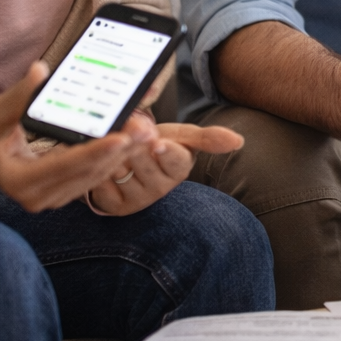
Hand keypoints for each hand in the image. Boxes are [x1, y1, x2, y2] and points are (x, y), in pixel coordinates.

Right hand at [0, 63, 144, 211]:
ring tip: (146, 129)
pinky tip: (132, 137)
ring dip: (123, 153)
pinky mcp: (64, 191)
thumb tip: (41, 70)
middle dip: (119, 149)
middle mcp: (37, 196)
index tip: (121, 136)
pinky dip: (113, 155)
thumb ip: (19, 95)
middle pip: (87, 171)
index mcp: (17, 180)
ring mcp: (52, 197)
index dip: (94, 151)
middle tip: (144, 126)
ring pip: (96, 175)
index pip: (64, 165)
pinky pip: (94, 174)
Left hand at [86, 113, 244, 215]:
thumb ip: (207, 138)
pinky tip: (107, 167)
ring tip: (121, 152)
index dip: (166, 152)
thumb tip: (239, 141)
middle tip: (132, 133)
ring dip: (114, 155)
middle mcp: (162, 188)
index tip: (158, 143)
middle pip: (142, 160)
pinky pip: (102, 182)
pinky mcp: (117, 206)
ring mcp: (139, 199)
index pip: (176, 160)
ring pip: (119, 169)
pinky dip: (101, 170)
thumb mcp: (181, 136)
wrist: (129, 160)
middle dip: (132, 142)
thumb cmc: (158, 144)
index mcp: (181, 169)